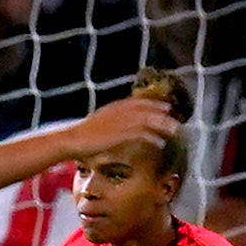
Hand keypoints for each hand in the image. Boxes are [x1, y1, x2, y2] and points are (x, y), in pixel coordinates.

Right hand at [61, 95, 180, 160]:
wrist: (70, 141)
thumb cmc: (80, 138)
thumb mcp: (96, 125)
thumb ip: (109, 124)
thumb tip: (117, 130)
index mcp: (112, 108)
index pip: (137, 102)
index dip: (152, 104)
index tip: (164, 106)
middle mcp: (118, 112)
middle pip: (146, 110)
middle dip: (161, 114)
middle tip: (174, 119)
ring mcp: (120, 123)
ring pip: (147, 121)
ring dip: (162, 125)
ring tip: (173, 131)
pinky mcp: (120, 135)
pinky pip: (141, 135)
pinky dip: (152, 138)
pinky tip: (160, 143)